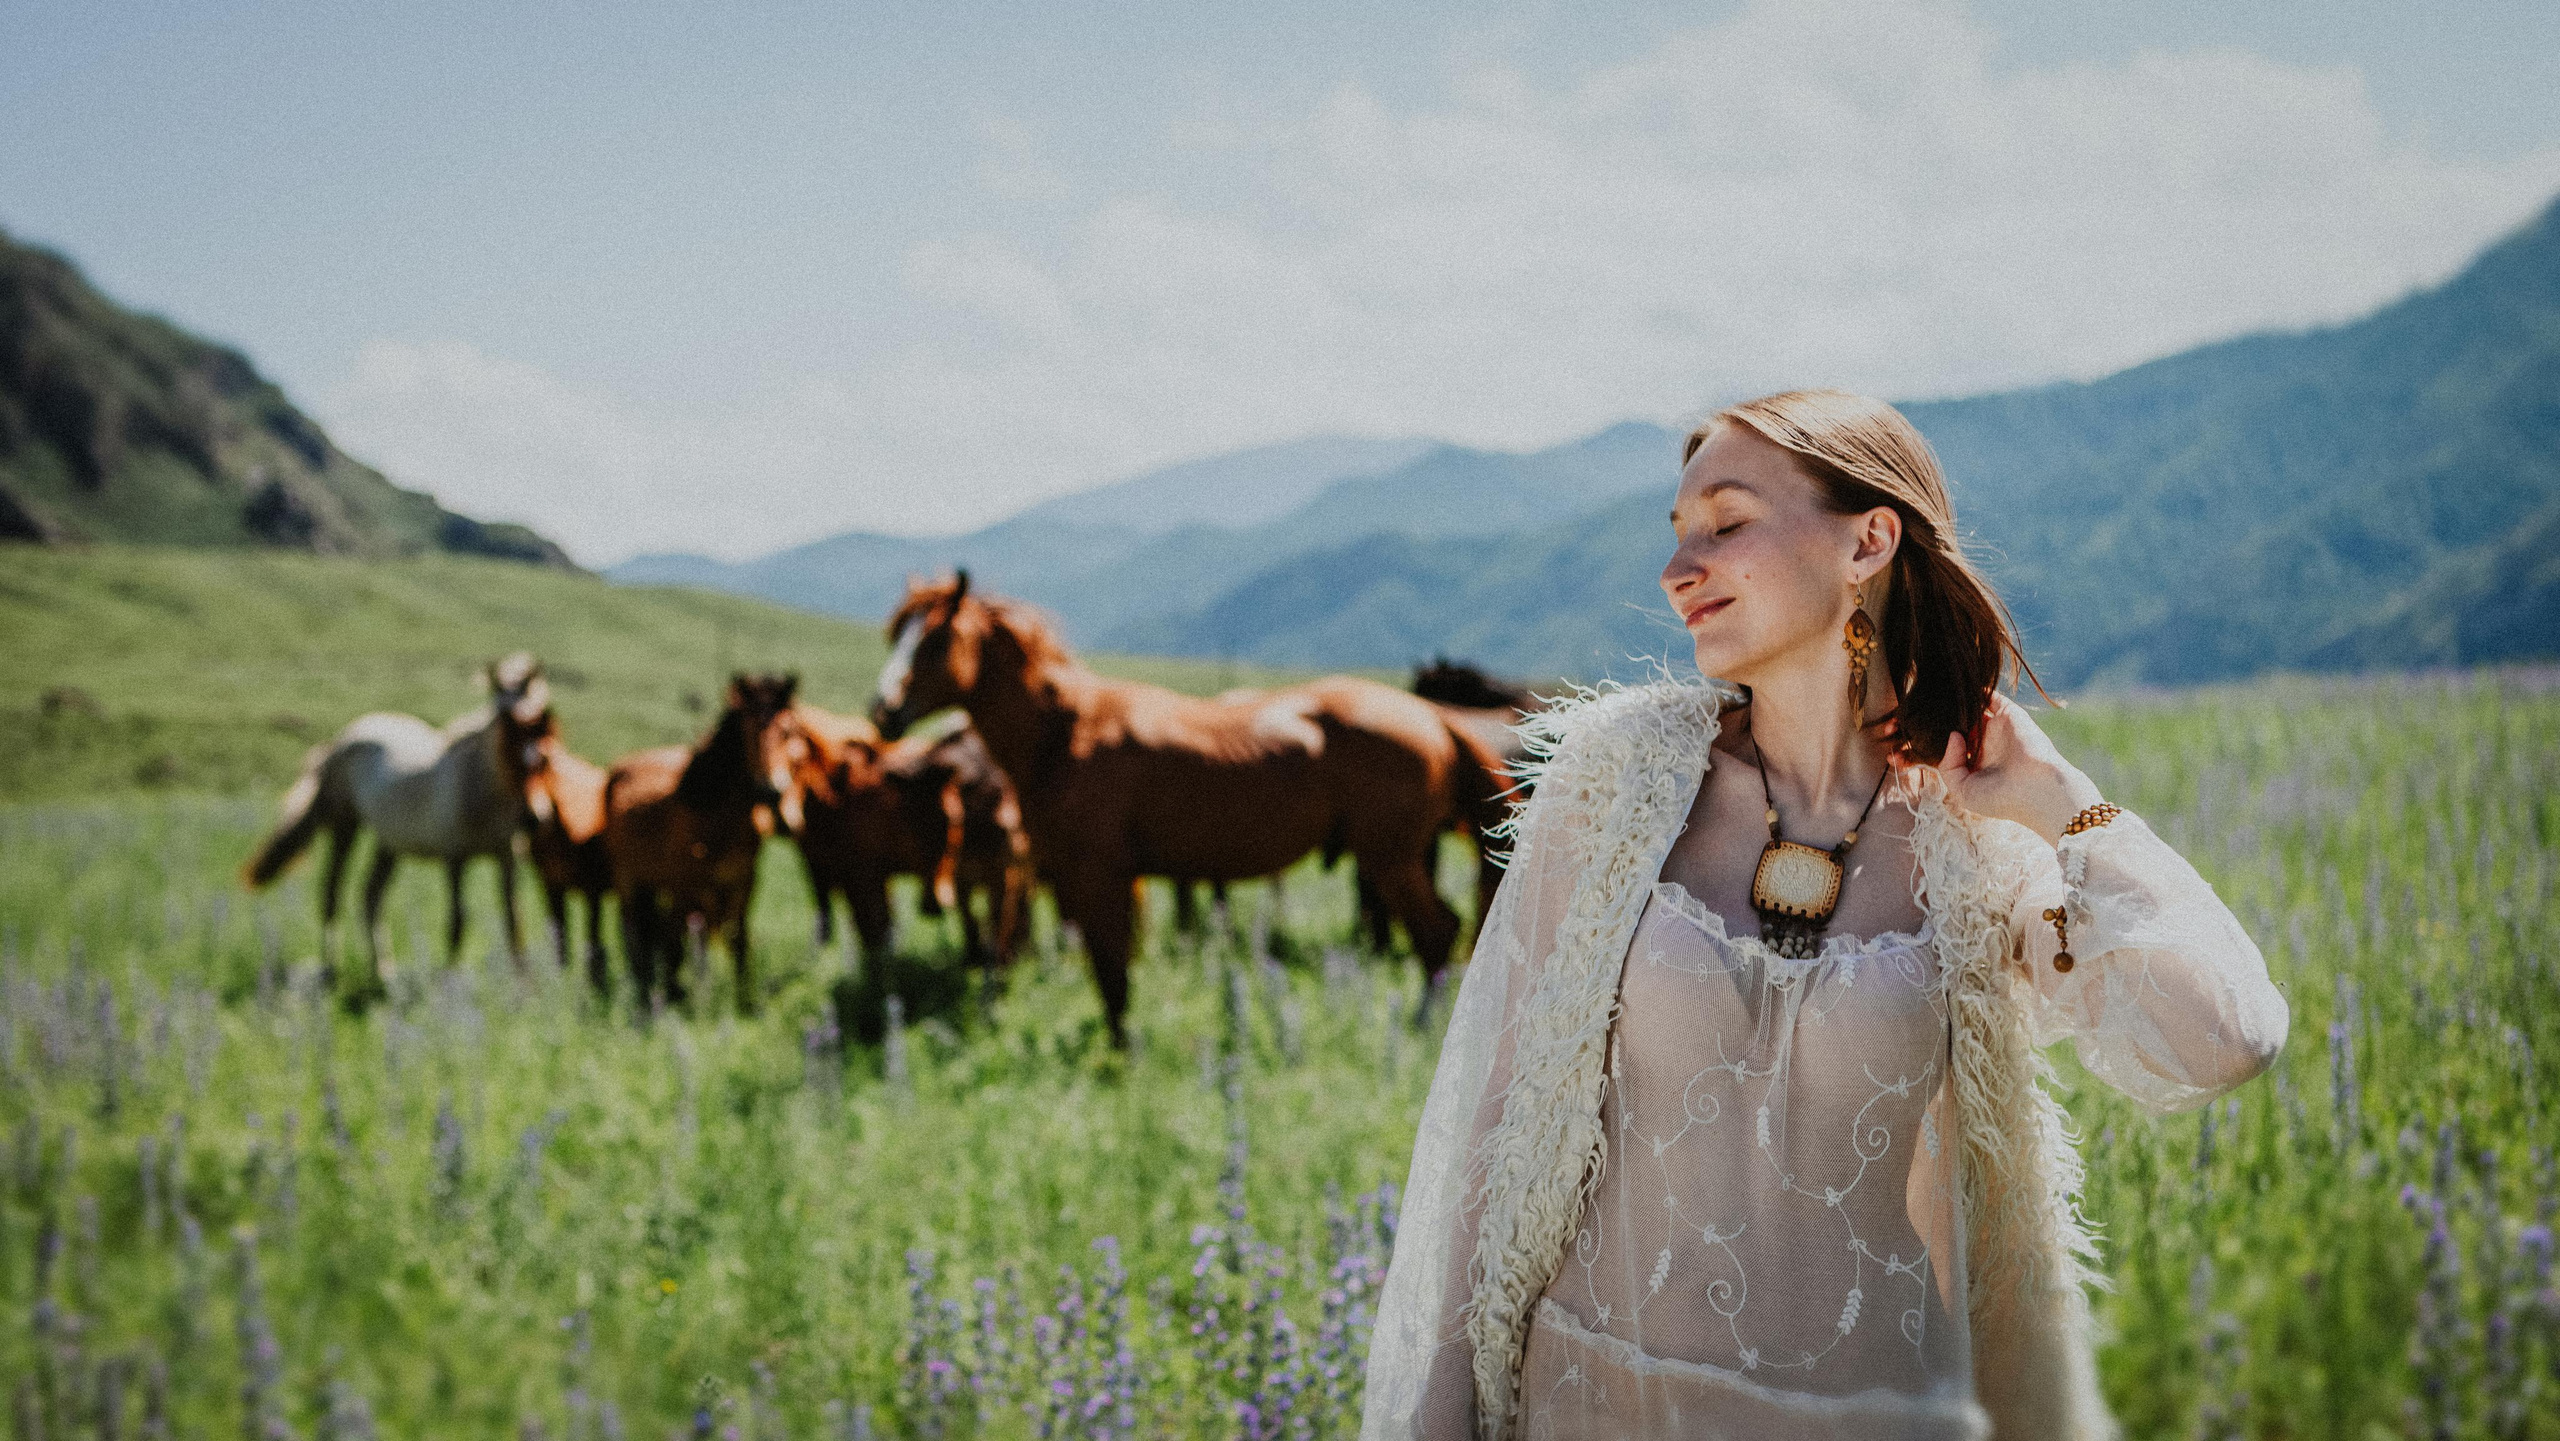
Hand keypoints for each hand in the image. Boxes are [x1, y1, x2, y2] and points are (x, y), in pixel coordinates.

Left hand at [1882, 693, 2103, 841]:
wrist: (2039, 791)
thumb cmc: (2002, 798)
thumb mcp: (1963, 791)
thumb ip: (1947, 765)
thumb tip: (1951, 735)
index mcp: (1971, 765)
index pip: (1940, 750)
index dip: (1917, 746)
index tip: (1889, 743)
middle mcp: (1982, 745)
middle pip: (1949, 726)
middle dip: (1925, 722)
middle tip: (1898, 715)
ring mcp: (1994, 727)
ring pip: (1966, 709)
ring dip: (1947, 703)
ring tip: (1919, 695)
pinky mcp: (2008, 713)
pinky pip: (1986, 694)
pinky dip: (1970, 688)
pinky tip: (1948, 685)